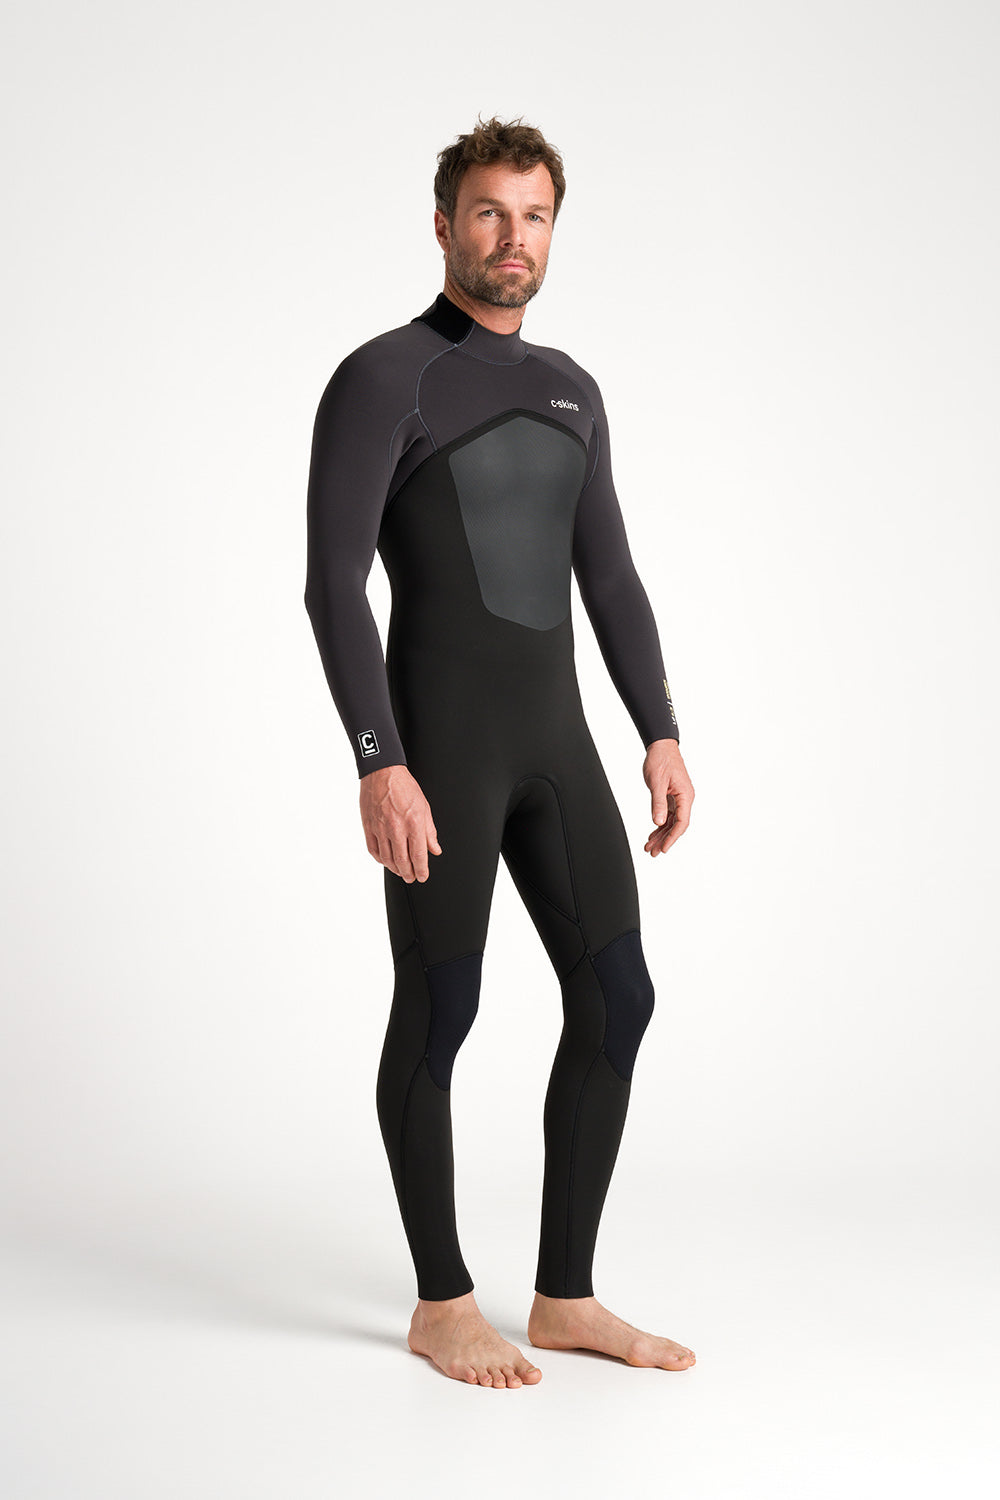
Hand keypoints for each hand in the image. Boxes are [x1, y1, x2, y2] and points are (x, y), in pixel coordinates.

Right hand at [359, 765, 441, 882]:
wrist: (382, 772)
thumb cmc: (404, 787)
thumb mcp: (424, 807)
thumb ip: (429, 831)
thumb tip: (434, 849)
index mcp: (413, 822)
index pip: (418, 855)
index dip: (421, 870)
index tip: (423, 876)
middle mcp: (396, 827)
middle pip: (402, 860)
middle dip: (408, 873)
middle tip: (411, 878)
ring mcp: (380, 828)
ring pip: (387, 858)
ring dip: (394, 869)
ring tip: (400, 871)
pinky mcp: (368, 826)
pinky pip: (373, 849)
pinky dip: (380, 859)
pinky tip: (385, 861)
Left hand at [642, 739, 693, 857]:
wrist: (660, 746)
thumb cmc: (661, 760)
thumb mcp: (657, 782)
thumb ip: (658, 803)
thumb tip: (658, 822)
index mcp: (686, 795)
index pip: (681, 822)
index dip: (672, 838)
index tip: (663, 849)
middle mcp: (685, 798)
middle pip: (676, 825)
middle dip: (665, 840)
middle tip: (653, 852)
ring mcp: (678, 798)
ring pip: (671, 822)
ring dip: (661, 834)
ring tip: (650, 847)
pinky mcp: (671, 796)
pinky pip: (667, 814)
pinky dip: (660, 824)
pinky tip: (652, 833)